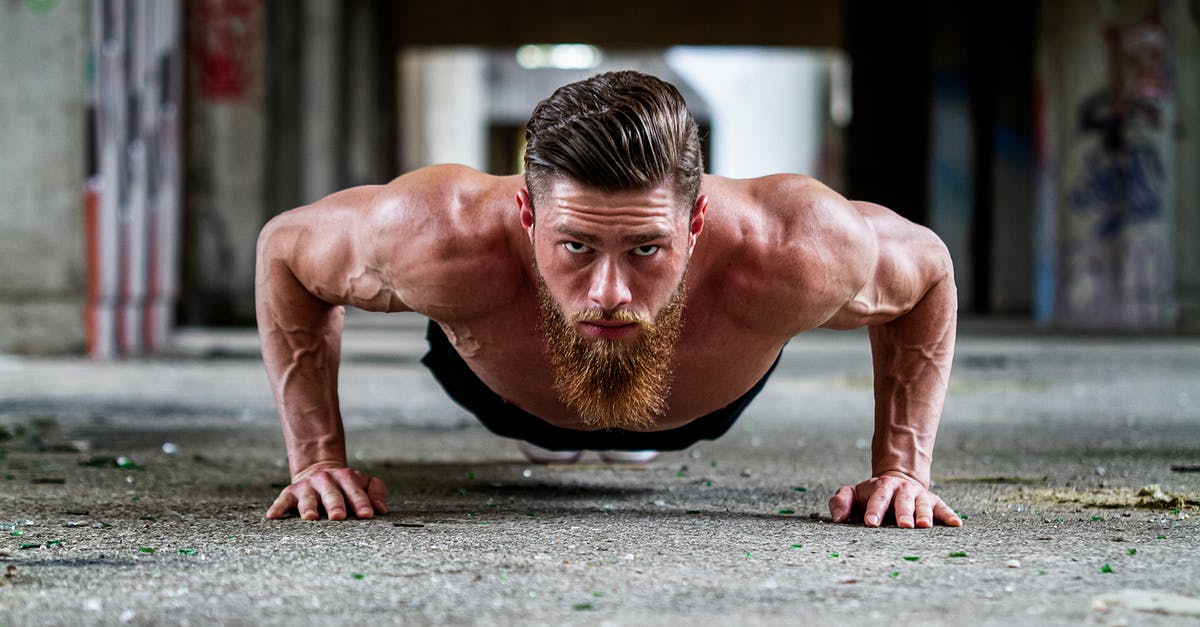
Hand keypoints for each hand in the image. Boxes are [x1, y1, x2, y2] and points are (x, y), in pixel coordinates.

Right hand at [266, 465, 387, 520]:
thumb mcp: (363, 483)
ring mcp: (307, 487)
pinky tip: (273, 516)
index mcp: (347, 478)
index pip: (355, 491)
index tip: (367, 515)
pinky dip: (278, 508)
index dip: (361, 502)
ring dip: (309, 507)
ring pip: (308, 498)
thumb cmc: (346, 486)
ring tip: (311, 518)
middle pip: (332, 494)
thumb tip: (381, 509)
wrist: (318, 469)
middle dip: (335, 505)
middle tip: (339, 517)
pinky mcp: (290, 493)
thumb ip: (375, 493)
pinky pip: (282, 501)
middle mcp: (326, 480)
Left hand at [828, 472, 960, 527]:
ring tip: (924, 526)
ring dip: (924, 514)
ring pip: (922, 504)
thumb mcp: (853, 493)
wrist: (896, 478)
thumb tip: (837, 518)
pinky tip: (956, 524)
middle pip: (903, 501)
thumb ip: (841, 501)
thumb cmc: (871, 494)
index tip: (871, 523)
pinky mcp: (934, 502)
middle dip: (903, 512)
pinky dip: (949, 515)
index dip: (874, 510)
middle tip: (903, 525)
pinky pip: (943, 508)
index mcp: (882, 487)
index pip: (878, 498)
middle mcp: (902, 490)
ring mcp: (919, 495)